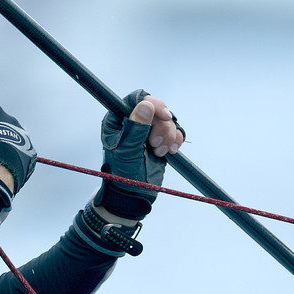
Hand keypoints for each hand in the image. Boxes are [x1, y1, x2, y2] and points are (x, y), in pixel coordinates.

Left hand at [98, 90, 183, 219]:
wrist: (134, 195)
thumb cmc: (124, 174)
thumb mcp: (128, 149)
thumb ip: (136, 127)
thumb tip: (146, 104)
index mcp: (118, 119)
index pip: (137, 99)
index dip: (154, 103)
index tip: (164, 116)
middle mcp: (133, 121)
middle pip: (156, 108)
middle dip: (162, 126)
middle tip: (155, 144)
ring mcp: (148, 130)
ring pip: (168, 120)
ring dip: (168, 135)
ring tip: (160, 152)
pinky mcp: (161, 140)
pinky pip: (175, 131)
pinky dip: (175, 140)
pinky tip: (170, 151)